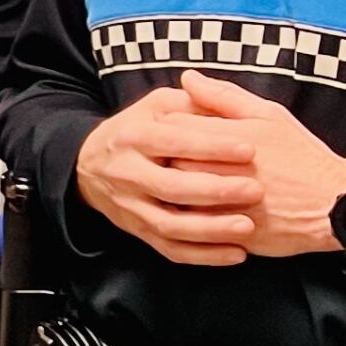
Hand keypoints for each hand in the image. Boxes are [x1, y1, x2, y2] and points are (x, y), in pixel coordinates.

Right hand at [72, 84, 265, 265]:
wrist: (89, 166)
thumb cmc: (137, 130)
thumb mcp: (156, 106)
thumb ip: (190, 101)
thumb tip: (212, 89)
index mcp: (133, 136)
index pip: (173, 142)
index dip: (211, 147)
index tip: (250, 150)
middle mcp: (126, 173)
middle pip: (171, 188)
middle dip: (216, 191)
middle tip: (256, 190)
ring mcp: (130, 206)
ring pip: (170, 226)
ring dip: (210, 230)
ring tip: (247, 227)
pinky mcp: (138, 231)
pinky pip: (171, 250)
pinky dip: (204, 256)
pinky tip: (236, 253)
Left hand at [176, 74, 345, 257]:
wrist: (336, 205)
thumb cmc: (302, 156)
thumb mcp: (270, 116)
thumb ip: (224, 96)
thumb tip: (187, 78)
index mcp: (227, 138)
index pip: (172, 125)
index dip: (170, 124)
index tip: (177, 127)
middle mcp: (220, 171)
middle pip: (168, 159)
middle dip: (167, 155)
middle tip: (177, 154)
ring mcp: (222, 205)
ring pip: (175, 194)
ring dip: (174, 186)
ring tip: (185, 180)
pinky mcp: (227, 231)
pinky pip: (191, 224)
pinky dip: (188, 214)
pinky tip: (194, 206)